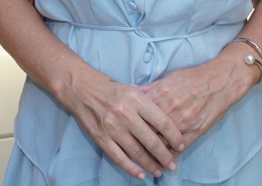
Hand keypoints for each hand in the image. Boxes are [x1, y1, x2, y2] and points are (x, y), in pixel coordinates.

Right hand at [63, 73, 185, 179]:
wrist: (81, 88)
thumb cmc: (110, 87)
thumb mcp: (132, 88)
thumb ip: (150, 101)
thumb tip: (170, 115)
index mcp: (137, 99)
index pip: (162, 122)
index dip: (174, 136)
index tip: (180, 145)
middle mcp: (126, 114)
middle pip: (152, 140)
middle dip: (165, 156)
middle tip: (172, 165)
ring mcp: (112, 127)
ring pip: (137, 152)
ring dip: (150, 164)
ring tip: (159, 171)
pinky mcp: (101, 137)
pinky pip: (119, 157)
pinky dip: (131, 169)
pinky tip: (141, 174)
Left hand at [139, 46, 259, 149]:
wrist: (220, 81)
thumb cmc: (193, 78)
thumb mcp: (168, 78)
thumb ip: (149, 88)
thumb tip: (130, 90)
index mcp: (159, 94)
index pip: (138, 114)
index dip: (131, 124)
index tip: (126, 130)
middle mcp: (169, 109)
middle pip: (147, 130)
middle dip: (140, 140)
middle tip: (135, 147)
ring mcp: (182, 122)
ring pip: (162, 142)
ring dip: (154, 150)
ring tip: (148, 157)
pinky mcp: (195, 131)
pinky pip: (179, 147)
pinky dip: (171, 154)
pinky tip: (166, 158)